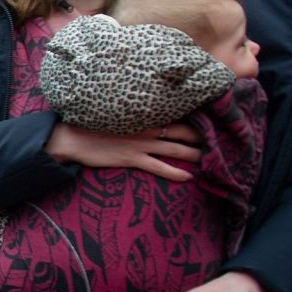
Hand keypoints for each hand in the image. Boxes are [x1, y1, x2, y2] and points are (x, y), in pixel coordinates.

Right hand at [44, 122, 201, 181]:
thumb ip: (134, 115)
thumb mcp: (115, 114)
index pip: (176, 114)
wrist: (71, 137)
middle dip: (202, 138)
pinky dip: (175, 173)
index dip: (196, 120)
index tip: (211, 123)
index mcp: (143, 115)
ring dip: (195, 155)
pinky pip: (159, 167)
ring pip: (176, 149)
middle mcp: (146, 128)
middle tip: (219, 143)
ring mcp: (140, 144)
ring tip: (211, 161)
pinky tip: (188, 177)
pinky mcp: (131, 158)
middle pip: (183, 132)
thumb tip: (149, 115)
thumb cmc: (91, 125)